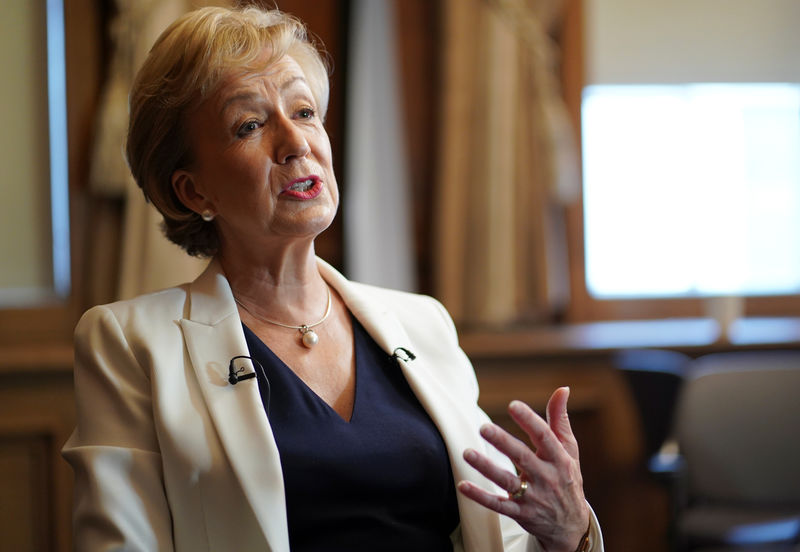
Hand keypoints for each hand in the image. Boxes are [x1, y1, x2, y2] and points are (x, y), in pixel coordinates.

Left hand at [457, 387, 589, 551]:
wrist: (572, 526)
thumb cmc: (567, 479)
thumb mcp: (570, 451)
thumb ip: (560, 420)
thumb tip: (562, 388)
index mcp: (559, 459)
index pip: (544, 436)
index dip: (529, 420)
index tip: (513, 405)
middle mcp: (547, 477)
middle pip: (522, 457)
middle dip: (503, 442)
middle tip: (483, 428)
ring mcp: (534, 497)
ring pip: (508, 482)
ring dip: (486, 468)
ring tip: (466, 453)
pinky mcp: (521, 514)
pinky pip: (499, 505)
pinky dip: (481, 497)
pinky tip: (463, 486)